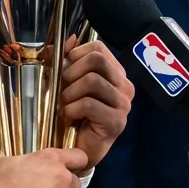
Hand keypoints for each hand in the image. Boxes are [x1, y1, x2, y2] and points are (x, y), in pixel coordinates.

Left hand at [60, 38, 133, 170]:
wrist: (79, 149)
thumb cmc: (74, 115)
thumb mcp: (66, 83)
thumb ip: (67, 60)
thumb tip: (69, 38)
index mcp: (115, 73)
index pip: (98, 48)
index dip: (75, 55)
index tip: (65, 71)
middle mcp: (125, 85)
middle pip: (96, 60)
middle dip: (71, 72)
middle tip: (64, 90)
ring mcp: (123, 104)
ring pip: (92, 80)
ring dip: (70, 93)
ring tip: (67, 105)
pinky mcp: (117, 122)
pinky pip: (89, 104)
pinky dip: (71, 109)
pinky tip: (70, 118)